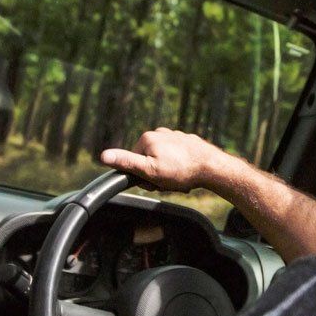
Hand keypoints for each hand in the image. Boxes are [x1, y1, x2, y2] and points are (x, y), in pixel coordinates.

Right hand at [99, 128, 238, 192]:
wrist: (212, 167)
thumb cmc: (180, 170)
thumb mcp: (149, 170)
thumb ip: (127, 162)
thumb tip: (104, 156)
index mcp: (147, 138)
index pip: (135, 162)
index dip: (143, 177)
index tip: (154, 182)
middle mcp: (160, 133)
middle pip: (149, 161)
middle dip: (157, 175)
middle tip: (169, 182)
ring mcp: (175, 136)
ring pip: (164, 161)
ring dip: (169, 174)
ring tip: (180, 179)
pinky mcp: (187, 142)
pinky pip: (177, 158)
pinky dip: (180, 168)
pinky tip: (188, 174)